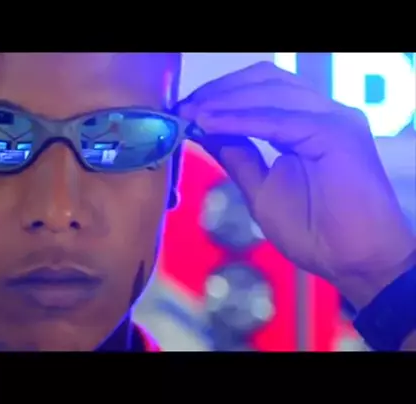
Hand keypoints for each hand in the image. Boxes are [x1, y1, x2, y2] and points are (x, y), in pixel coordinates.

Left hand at [178, 62, 415, 307]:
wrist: (352, 261)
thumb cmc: (314, 230)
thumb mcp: (260, 187)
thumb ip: (238, 155)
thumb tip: (208, 130)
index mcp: (308, 122)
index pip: (261, 89)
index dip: (219, 94)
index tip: (182, 110)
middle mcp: (323, 113)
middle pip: (264, 81)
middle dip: (217, 91)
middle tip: (181, 109)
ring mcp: (333, 119)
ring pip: (270, 92)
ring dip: (224, 101)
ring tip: (190, 114)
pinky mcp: (336, 133)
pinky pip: (277, 119)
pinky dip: (238, 119)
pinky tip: (209, 124)